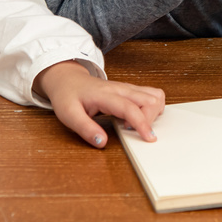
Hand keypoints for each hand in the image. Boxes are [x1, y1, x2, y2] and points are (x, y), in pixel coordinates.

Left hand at [36, 61, 164, 147]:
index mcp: (105, 95)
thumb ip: (86, 129)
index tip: (149, 138)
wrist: (67, 79)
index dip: (142, 123)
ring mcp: (126, 88)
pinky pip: (150, 95)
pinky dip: (152, 108)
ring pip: (154, 95)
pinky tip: (140, 117)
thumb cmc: (67, 96)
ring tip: (139, 125)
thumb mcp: (68, 115)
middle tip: (139, 134)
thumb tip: (102, 142)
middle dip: (151, 119)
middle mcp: (120, 89)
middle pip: (149, 99)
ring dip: (154, 112)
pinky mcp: (129, 90)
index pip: (129, 107)